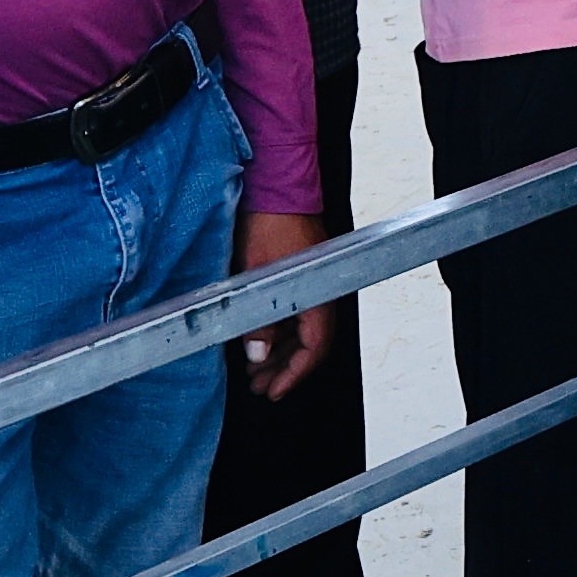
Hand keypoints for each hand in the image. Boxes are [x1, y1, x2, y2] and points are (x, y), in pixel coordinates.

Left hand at [236, 197, 339, 399]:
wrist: (278, 186)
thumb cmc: (271, 223)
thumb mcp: (256, 276)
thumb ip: (258, 320)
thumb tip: (256, 354)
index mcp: (318, 296)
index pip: (314, 349)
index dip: (293, 374)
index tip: (273, 391)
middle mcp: (321, 294)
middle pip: (308, 345)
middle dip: (283, 369)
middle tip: (259, 387)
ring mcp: (312, 285)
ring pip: (300, 331)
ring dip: (279, 352)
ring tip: (254, 370)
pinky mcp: (301, 276)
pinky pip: (294, 313)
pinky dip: (277, 330)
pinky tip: (258, 339)